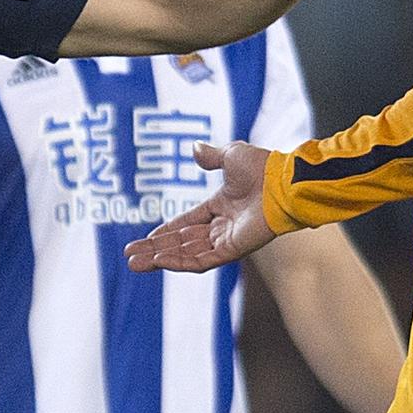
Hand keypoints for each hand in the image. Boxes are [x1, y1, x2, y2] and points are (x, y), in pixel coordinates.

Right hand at [124, 141, 276, 272]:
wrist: (281, 183)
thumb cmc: (262, 168)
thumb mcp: (231, 155)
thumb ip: (211, 156)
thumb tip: (194, 149)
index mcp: (222, 206)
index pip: (187, 223)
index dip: (166, 231)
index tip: (146, 238)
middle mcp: (223, 227)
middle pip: (182, 242)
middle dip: (155, 250)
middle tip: (130, 257)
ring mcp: (227, 240)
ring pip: (187, 254)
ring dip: (161, 259)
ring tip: (135, 263)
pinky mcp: (232, 251)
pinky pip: (201, 261)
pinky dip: (179, 262)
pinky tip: (159, 262)